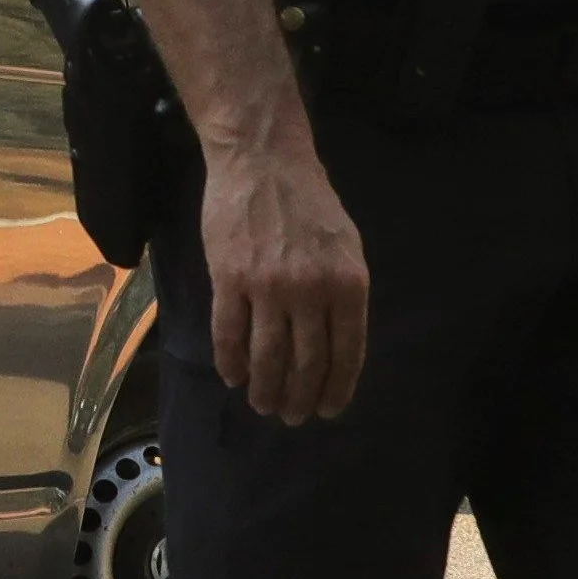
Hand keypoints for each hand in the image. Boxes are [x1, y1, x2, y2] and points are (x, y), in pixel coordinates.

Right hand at [198, 137, 370, 422]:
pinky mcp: (229, 279)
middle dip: (299, 397)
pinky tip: (233, 377)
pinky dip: (231, 362)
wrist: (263, 162)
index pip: (346, 352)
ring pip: (267, 355)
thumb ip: (344, 293)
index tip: (327, 409)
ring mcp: (268, 287)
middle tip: (292, 417)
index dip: (336, 388)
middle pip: (306, 362)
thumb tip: (336, 344)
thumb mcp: (347, 246)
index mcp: (348, 284)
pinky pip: (229, 333)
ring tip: (263, 405)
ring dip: (266, 388)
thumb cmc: (310, 203)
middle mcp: (311, 291)